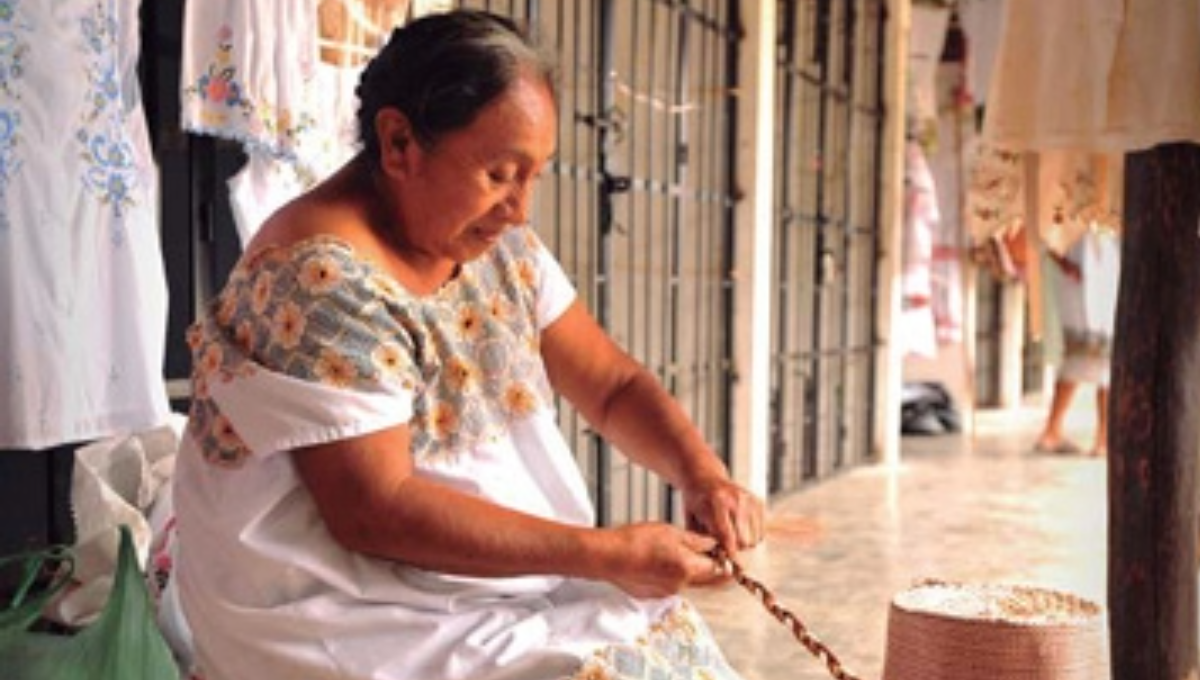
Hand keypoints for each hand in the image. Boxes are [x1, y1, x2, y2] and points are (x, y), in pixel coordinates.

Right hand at [603, 523, 729, 598]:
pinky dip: (672, 576)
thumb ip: (696, 541)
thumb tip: (713, 544)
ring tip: (679, 553)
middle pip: (706, 582)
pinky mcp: (653, 596)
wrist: (608, 557)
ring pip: (688, 583)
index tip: (728, 556)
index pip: (718, 570)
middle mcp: (680, 585)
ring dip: (691, 572)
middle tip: (718, 560)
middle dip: (715, 571)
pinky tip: (660, 562)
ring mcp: (666, 593)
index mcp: (687, 568)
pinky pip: (671, 586)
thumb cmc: (636, 540)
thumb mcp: (671, 532)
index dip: (725, 563)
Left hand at [682, 475, 764, 555]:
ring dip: (744, 543)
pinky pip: (761, 532)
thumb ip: (701, 540)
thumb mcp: (691, 519)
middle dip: (734, 548)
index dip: (728, 553)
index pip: (727, 536)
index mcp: (716, 503)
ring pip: (754, 538)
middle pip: (743, 540)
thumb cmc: (696, 503)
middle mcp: (736, 500)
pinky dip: (752, 536)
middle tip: (725, 545)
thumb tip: (717, 561)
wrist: (705, 478)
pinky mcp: (758, 502)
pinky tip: (740, 529)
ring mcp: (749, 500)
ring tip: (732, 536)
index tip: (727, 562)